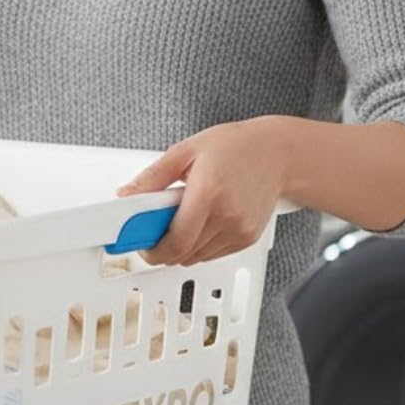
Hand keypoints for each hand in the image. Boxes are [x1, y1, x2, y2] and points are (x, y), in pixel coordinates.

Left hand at [114, 116, 288, 266]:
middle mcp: (227, 217)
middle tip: (150, 228)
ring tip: (179, 218)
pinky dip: (197, 246)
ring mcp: (240, 231)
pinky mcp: (247, 239)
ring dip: (179, 247)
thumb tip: (126, 194)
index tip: (138, 242)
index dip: (151, 249)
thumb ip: (153, 177)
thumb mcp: (185, 151)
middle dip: (160, 246)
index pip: (174, 241)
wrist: (278, 154)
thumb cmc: (235, 147)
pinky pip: (212, 254)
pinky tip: (198, 223)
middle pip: (182, 253)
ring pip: (195, 257)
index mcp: (208, 193)